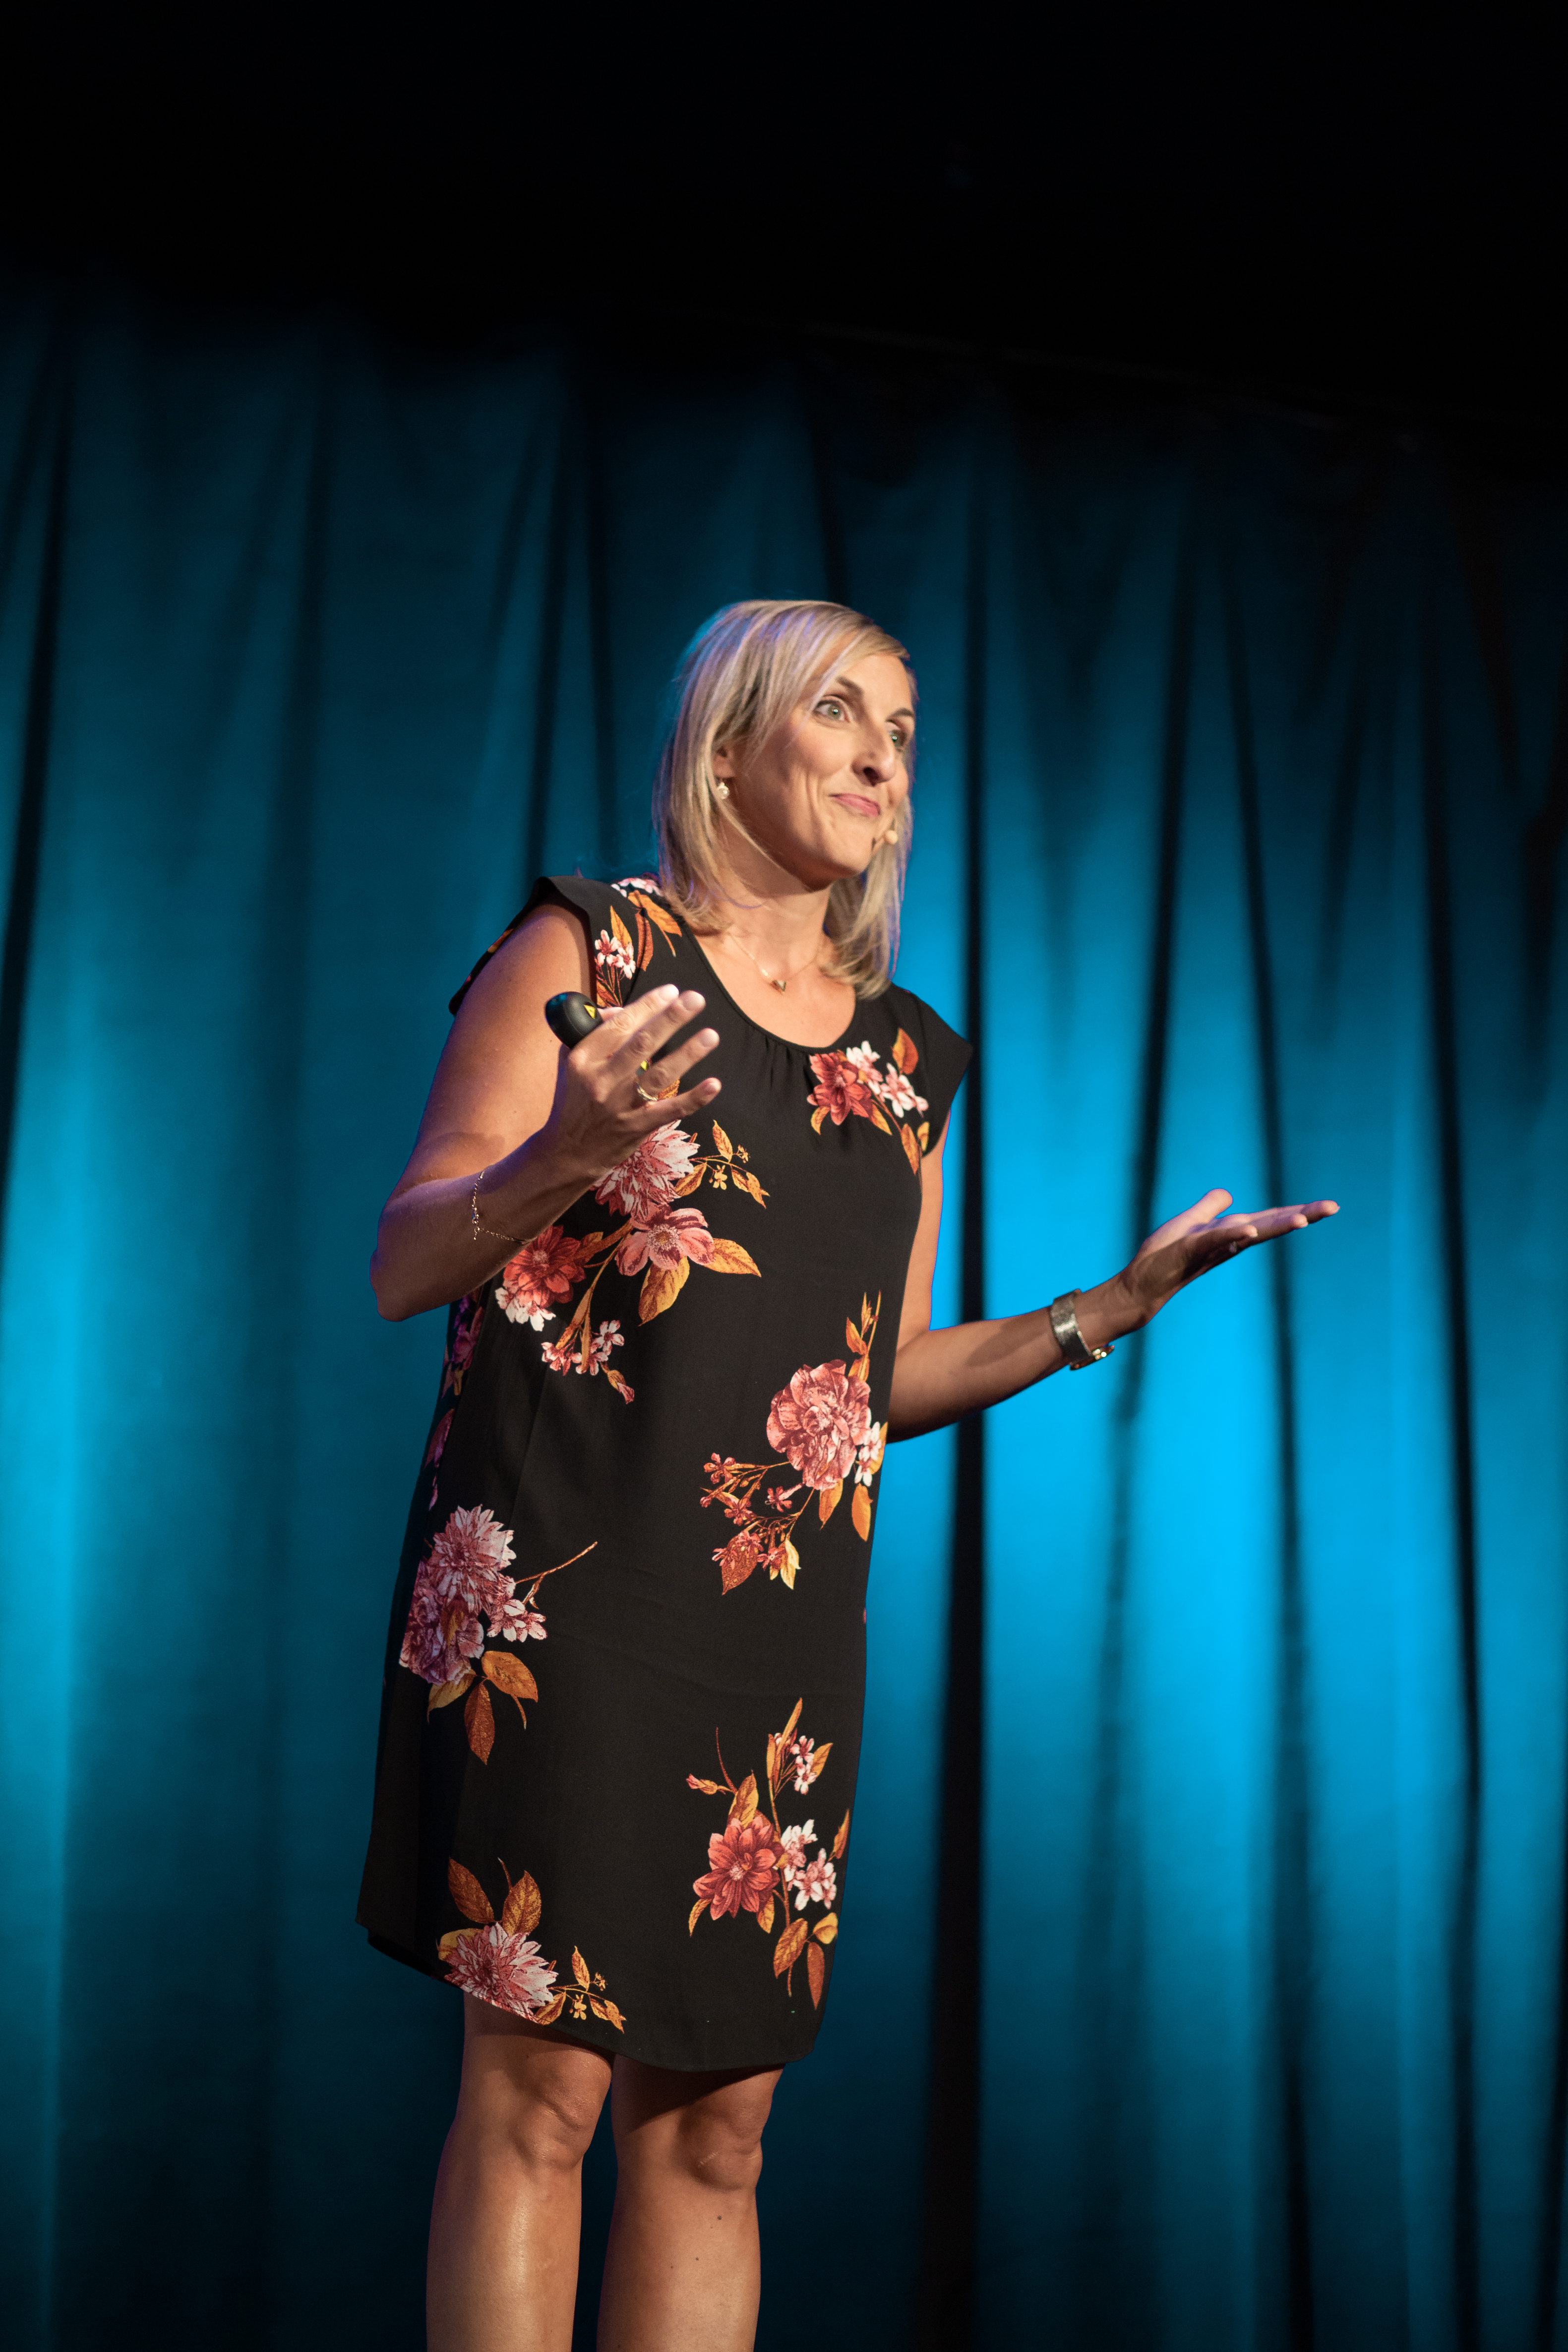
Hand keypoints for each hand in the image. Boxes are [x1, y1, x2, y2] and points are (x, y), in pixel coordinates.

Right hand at [536, 985, 720, 1185]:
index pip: (619, 1026)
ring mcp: (620, 1106)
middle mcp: (601, 1081)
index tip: (671, 991)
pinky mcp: (636, 1128)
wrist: (566, 1152)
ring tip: (710, 1035)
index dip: (647, 1006)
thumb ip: (592, 1032)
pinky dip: (693, 1098)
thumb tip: (622, 1009)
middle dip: (671, 1018)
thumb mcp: (571, 1062)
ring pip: (659, 1075)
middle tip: (696, 999)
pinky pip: (669, 1111)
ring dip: (687, 1054)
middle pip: (641, 1044)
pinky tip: (714, 1084)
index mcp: (583, 1059)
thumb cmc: (574, 1100)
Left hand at [1107, 1187, 1338, 1330]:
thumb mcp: (1189, 1224)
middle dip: (1302, 1215)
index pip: (1269, 1219)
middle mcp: (1227, 1243)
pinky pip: (1215, 1240)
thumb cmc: (1162, 1258)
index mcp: (1230, 1234)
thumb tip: (1228, 1195)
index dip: (1298, 1211)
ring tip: (1303, 1219)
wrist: (1138, 1287)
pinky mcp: (1190, 1251)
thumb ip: (1209, 1209)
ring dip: (1276, 1225)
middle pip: (1269, 1225)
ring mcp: (1211, 1248)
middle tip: (1333, 1207)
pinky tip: (1248, 1229)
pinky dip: (1232, 1235)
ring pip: (1250, 1232)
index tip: (1330, 1206)